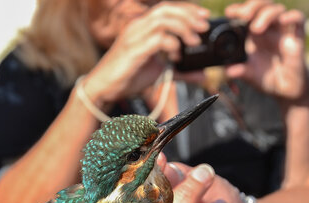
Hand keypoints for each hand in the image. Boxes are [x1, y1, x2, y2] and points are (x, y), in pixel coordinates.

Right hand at [84, 2, 209, 103]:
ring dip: (182, 28)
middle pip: (166, 9)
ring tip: (194, 41)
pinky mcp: (133, 50)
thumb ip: (180, 70)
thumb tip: (202, 74)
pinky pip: (156, 39)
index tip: (204, 16)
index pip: (167, 9)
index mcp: (143, 26)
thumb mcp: (159, 71)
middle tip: (203, 26)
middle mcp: (138, 26)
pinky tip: (175, 56)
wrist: (103, 87)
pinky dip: (171, 45)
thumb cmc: (128, 76)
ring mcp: (134, 36)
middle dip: (188, 15)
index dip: (188, 9)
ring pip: (162, 20)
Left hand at [225, 0, 308, 100]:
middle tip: (243, 15)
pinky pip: (299, 20)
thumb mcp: (250, 75)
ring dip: (266, 14)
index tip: (229, 12)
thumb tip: (228, 70)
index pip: (248, 14)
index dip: (239, 10)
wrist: (286, 91)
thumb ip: (240, 71)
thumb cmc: (267, 79)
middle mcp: (269, 29)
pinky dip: (292, 16)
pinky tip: (284, 20)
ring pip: (278, 10)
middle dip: (252, 6)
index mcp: (255, 35)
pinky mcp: (298, 38)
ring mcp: (283, 32)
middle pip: (263, 5)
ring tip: (255, 29)